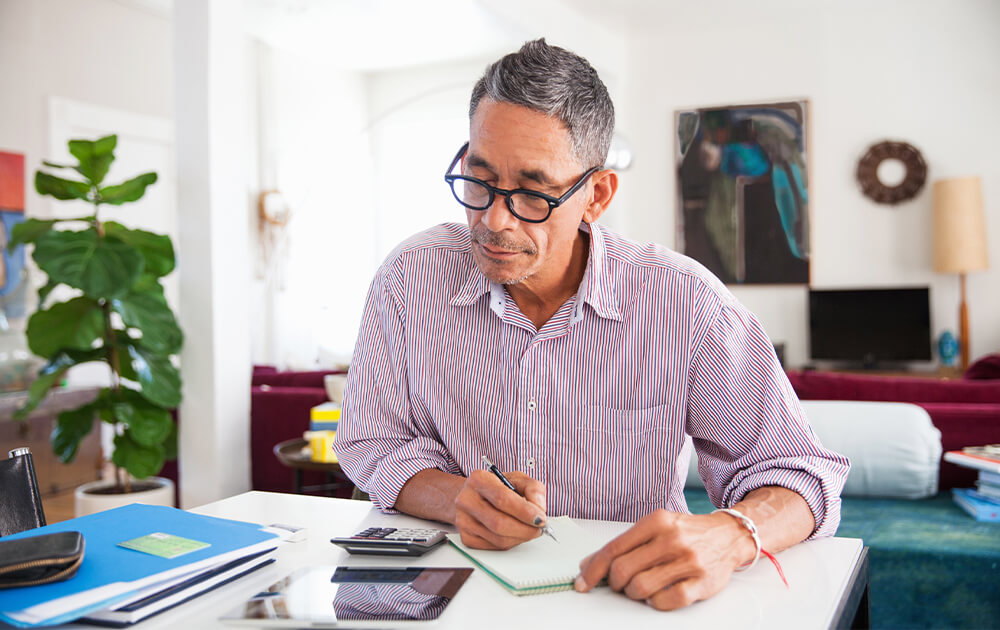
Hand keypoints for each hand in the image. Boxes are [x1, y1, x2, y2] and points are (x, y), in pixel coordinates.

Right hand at [453, 469, 546, 549]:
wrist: (473, 496)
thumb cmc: (496, 487)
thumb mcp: (517, 479)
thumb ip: (533, 488)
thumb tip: (539, 508)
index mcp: (479, 480)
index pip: (502, 499)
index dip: (525, 512)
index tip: (540, 519)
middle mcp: (466, 500)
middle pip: (499, 523)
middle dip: (525, 529)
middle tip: (539, 529)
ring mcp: (463, 520)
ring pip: (498, 539)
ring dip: (520, 538)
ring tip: (529, 530)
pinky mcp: (466, 537)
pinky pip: (494, 547)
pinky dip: (510, 543)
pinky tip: (515, 533)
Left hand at [574, 509, 753, 610]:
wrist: (729, 535)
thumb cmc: (687, 533)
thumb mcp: (657, 527)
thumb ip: (626, 544)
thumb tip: (590, 564)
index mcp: (656, 521)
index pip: (613, 549)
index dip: (593, 569)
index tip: (583, 582)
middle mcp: (672, 539)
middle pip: (623, 570)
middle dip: (615, 584)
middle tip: (619, 585)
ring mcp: (688, 561)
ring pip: (641, 587)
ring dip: (634, 593)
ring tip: (640, 588)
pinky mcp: (702, 582)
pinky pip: (666, 601)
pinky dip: (655, 602)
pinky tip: (658, 595)